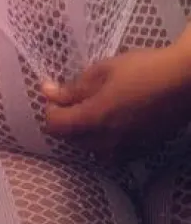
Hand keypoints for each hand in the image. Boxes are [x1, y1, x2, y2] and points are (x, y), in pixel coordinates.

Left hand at [42, 45, 190, 162]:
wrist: (182, 82)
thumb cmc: (142, 69)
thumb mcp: (103, 71)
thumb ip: (73, 87)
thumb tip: (47, 92)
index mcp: (94, 119)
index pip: (55, 127)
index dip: (50, 110)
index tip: (56, 96)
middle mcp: (106, 142)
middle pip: (71, 140)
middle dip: (67, 120)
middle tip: (75, 97)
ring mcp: (124, 151)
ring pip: (90, 148)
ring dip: (85, 132)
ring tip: (96, 107)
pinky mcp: (139, 153)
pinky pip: (111, 152)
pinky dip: (104, 139)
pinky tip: (114, 120)